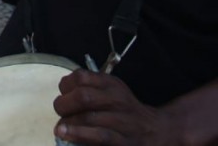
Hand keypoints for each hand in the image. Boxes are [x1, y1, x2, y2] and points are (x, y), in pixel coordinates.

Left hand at [52, 70, 180, 145]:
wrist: (157, 131)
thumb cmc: (126, 112)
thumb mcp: (112, 92)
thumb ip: (90, 88)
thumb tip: (62, 94)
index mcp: (111, 84)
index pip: (82, 77)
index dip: (66, 85)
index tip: (63, 94)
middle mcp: (117, 99)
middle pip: (83, 97)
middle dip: (64, 105)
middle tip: (61, 113)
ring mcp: (122, 121)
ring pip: (88, 117)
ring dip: (69, 123)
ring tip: (60, 128)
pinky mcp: (124, 141)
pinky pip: (99, 136)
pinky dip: (80, 134)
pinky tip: (67, 135)